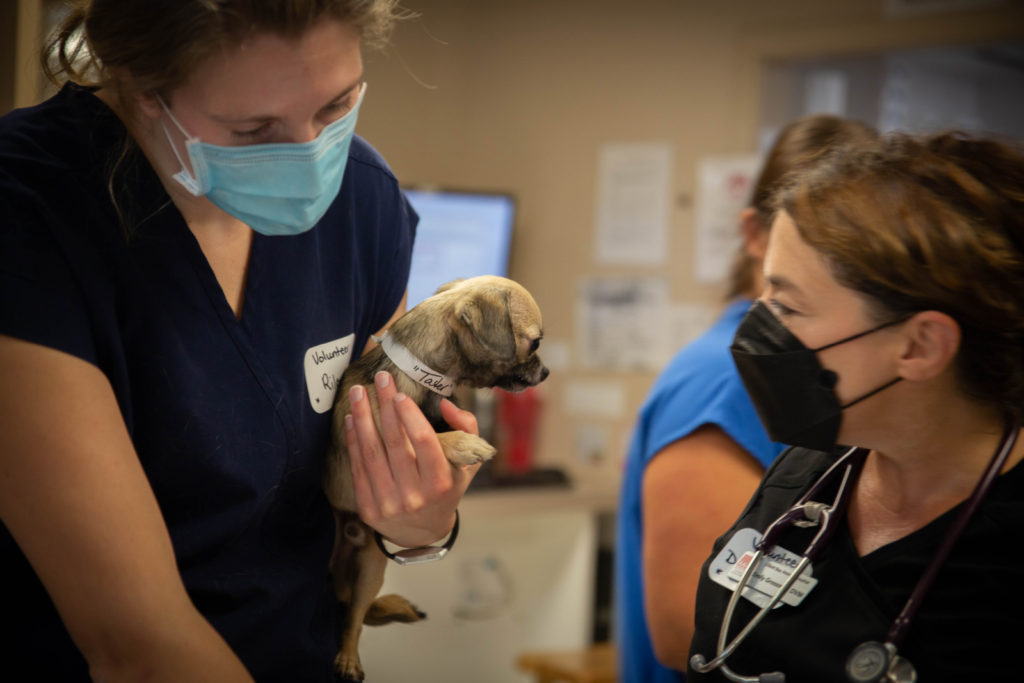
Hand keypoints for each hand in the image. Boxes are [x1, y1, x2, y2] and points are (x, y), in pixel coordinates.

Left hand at [344, 371, 480, 546]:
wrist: (423, 530)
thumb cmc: (448, 487)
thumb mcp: (467, 462)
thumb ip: (466, 428)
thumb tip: (445, 403)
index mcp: (441, 483)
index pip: (424, 443)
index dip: (411, 416)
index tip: (400, 394)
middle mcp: (414, 495)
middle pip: (395, 442)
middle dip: (385, 406)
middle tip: (379, 378)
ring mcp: (388, 503)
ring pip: (372, 452)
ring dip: (362, 418)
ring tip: (357, 392)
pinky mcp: (367, 507)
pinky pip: (358, 467)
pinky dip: (353, 440)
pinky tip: (352, 418)